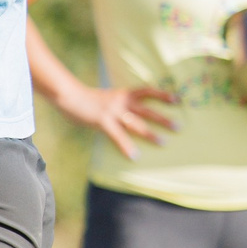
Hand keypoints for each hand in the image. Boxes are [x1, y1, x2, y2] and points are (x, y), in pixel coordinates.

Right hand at [53, 83, 174, 158]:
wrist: (68, 95)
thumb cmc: (84, 99)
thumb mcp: (105, 98)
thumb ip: (117, 104)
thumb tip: (125, 114)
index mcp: (123, 94)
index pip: (147, 91)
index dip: (162, 95)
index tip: (178, 100)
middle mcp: (121, 102)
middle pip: (147, 110)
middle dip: (163, 119)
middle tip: (179, 127)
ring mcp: (112, 112)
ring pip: (137, 124)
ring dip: (151, 134)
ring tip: (163, 143)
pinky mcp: (102, 121)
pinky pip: (117, 136)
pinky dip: (126, 146)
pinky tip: (134, 156)